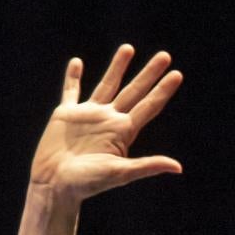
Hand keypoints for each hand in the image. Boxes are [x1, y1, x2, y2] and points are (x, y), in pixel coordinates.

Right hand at [28, 43, 183, 204]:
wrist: (56, 185)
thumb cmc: (88, 184)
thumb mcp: (120, 173)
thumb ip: (147, 166)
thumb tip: (178, 167)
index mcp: (123, 132)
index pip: (148, 106)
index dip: (163, 91)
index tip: (177, 74)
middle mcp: (109, 120)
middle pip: (134, 91)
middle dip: (149, 74)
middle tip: (165, 56)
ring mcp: (88, 115)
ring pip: (107, 84)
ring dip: (118, 67)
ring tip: (129, 48)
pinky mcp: (66, 114)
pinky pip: (70, 91)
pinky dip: (73, 77)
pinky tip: (77, 63)